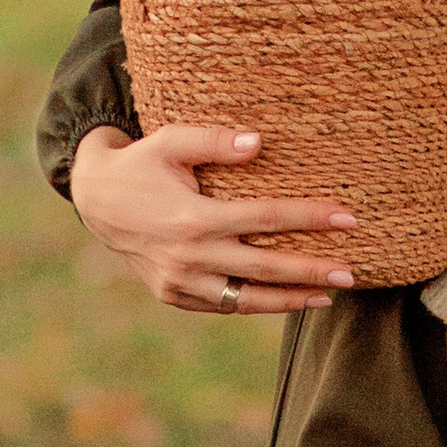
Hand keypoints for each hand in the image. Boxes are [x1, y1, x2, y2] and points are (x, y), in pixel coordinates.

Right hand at [70, 123, 354, 315]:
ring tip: (328, 297)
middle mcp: (188, 256)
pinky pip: (224, 305)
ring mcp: (180, 282)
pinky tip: (287, 298)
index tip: (347, 218)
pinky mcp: (174, 295)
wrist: (96, 200)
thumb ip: (214, 141)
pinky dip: (257, 304)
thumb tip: (259, 143)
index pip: (265, 218)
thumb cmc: (142, 163)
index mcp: (193, 218)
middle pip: (265, 267)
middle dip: (311, 270)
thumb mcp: (170, 142)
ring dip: (290, 299)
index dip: (309, 218)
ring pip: (246, 299)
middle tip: (350, 273)